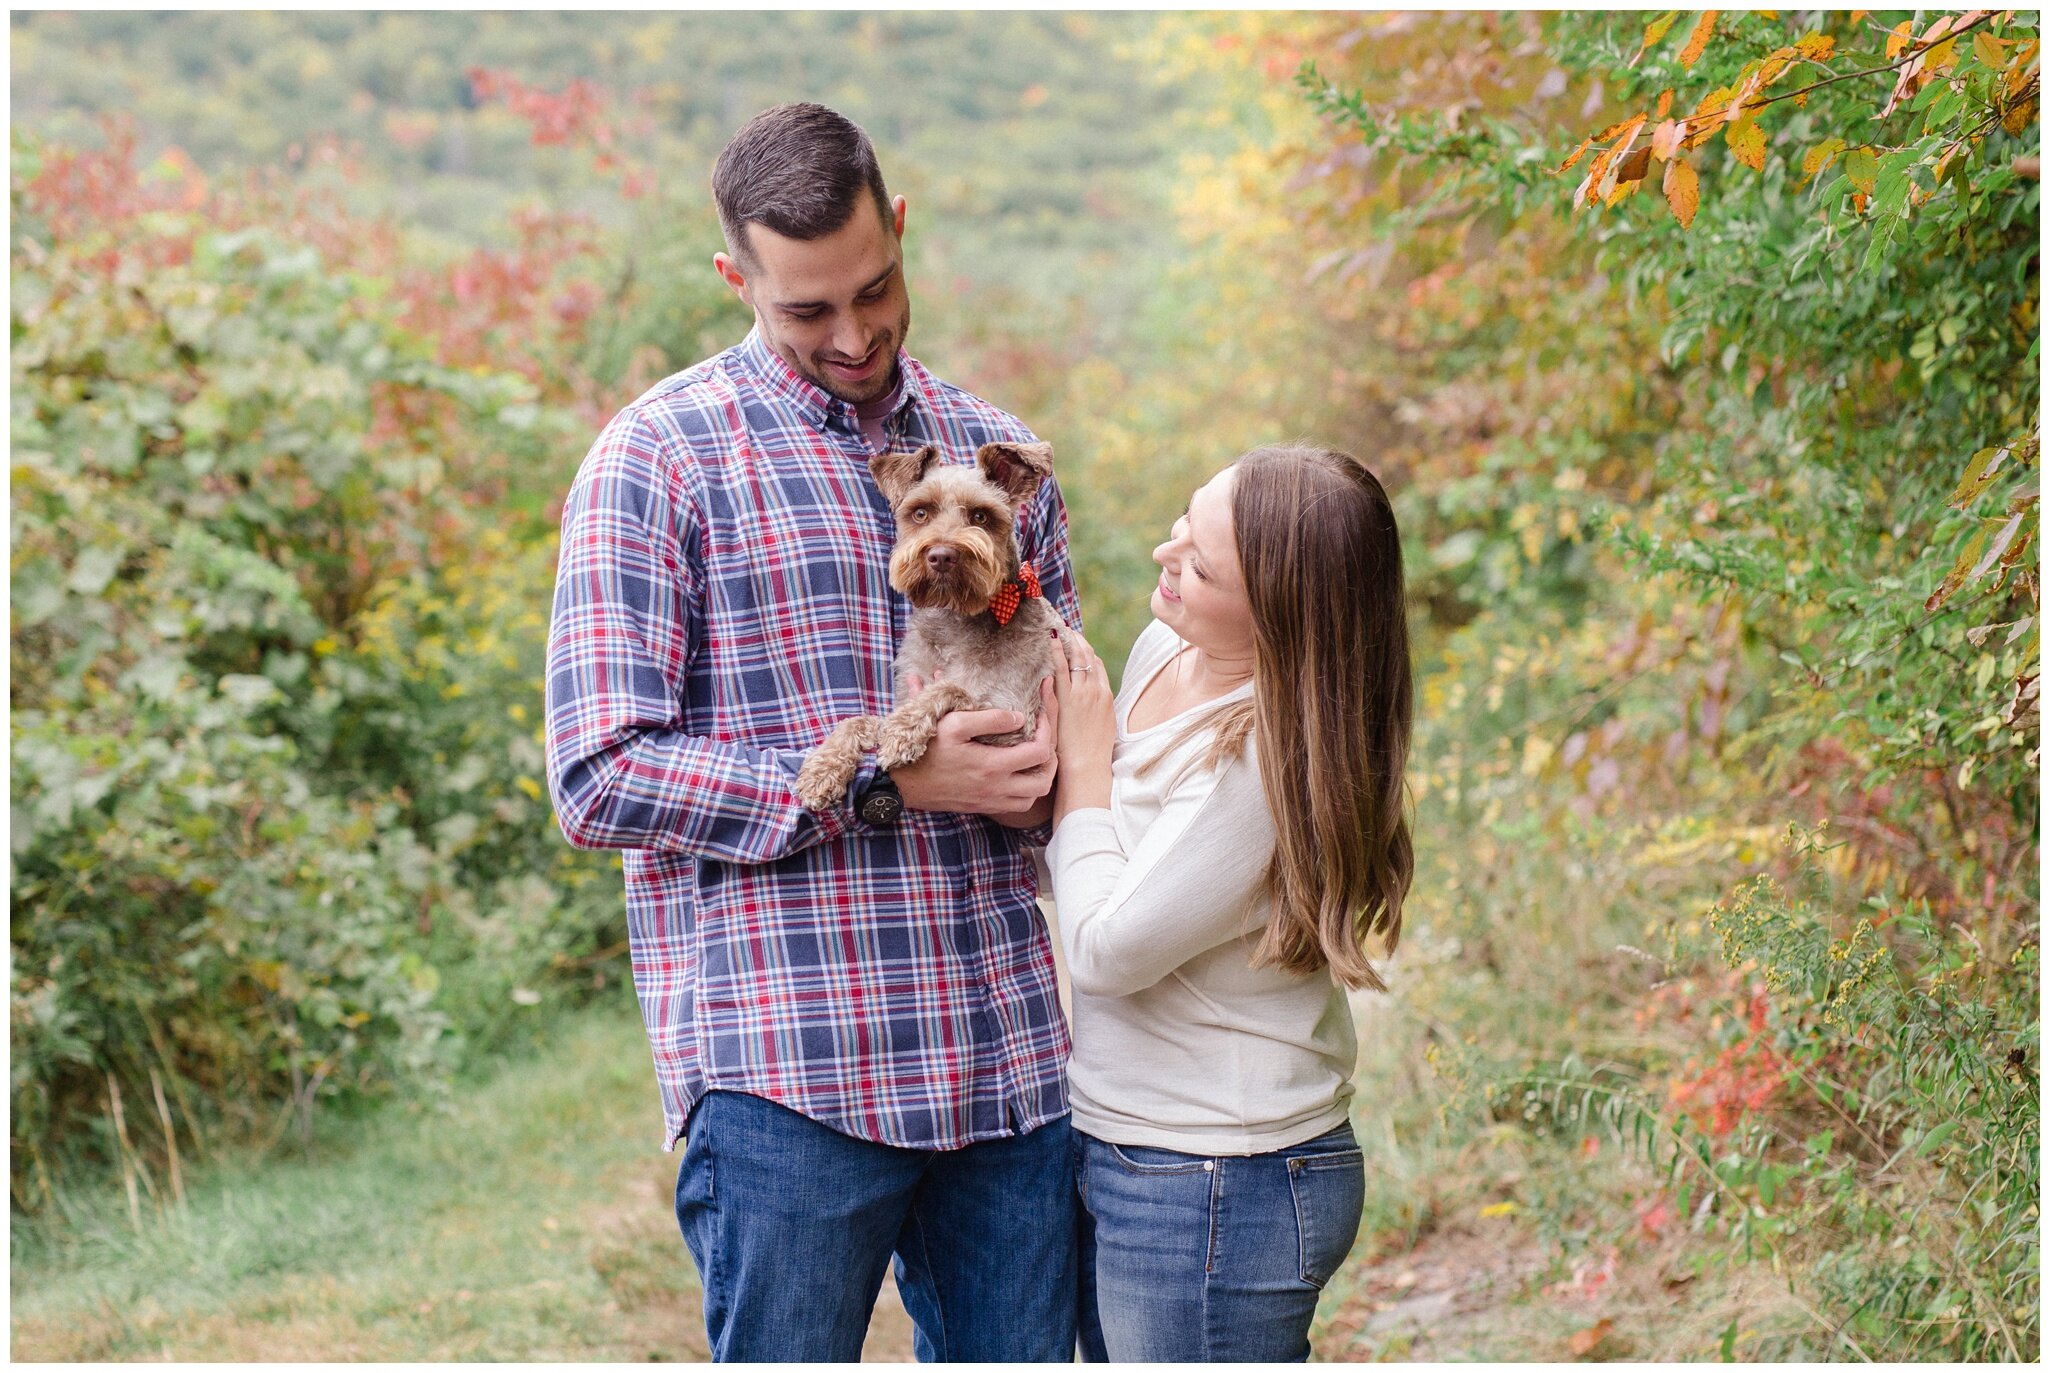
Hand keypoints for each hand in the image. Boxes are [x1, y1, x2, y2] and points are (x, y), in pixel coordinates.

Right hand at [893, 674, 1059, 815]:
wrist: (901, 783)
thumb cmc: (926, 750)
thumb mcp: (954, 724)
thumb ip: (989, 719)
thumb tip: (1019, 718)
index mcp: (993, 766)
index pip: (1040, 751)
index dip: (1048, 729)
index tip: (1041, 713)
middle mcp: (997, 788)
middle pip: (1044, 781)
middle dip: (1052, 758)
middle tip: (1044, 738)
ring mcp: (989, 801)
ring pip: (1032, 798)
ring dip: (1039, 777)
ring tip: (1034, 756)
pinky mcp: (980, 806)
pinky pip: (1015, 805)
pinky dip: (1024, 791)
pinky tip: (1016, 773)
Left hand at [1050, 632, 1114, 820]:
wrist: (1088, 764)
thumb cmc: (1093, 753)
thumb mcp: (1102, 727)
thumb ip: (1097, 711)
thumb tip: (1090, 704)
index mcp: (1107, 696)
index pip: (1098, 666)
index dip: (1087, 653)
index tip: (1079, 645)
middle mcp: (1097, 690)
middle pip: (1089, 656)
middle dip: (1079, 641)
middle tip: (1068, 630)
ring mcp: (1083, 692)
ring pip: (1078, 657)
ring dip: (1069, 641)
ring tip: (1059, 630)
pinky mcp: (1068, 696)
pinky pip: (1062, 667)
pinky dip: (1058, 651)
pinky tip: (1051, 640)